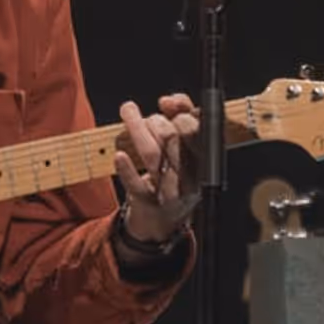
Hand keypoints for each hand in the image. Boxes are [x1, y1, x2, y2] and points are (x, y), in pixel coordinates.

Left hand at [114, 93, 200, 243]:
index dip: (182, 112)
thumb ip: (182, 120)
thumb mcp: (185, 150)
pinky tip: (119, 156)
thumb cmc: (174, 175)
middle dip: (156, 120)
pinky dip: (128, 170)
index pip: (197, 131)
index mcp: (204, 162)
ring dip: (137, 129)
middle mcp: (189, 177)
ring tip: (128, 111)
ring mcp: (168, 192)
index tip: (166, 103)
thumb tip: (169, 101)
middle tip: (144, 116)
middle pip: (172, 139)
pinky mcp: (147, 203)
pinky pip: (137, 185)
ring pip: (153, 155)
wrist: (163, 222)